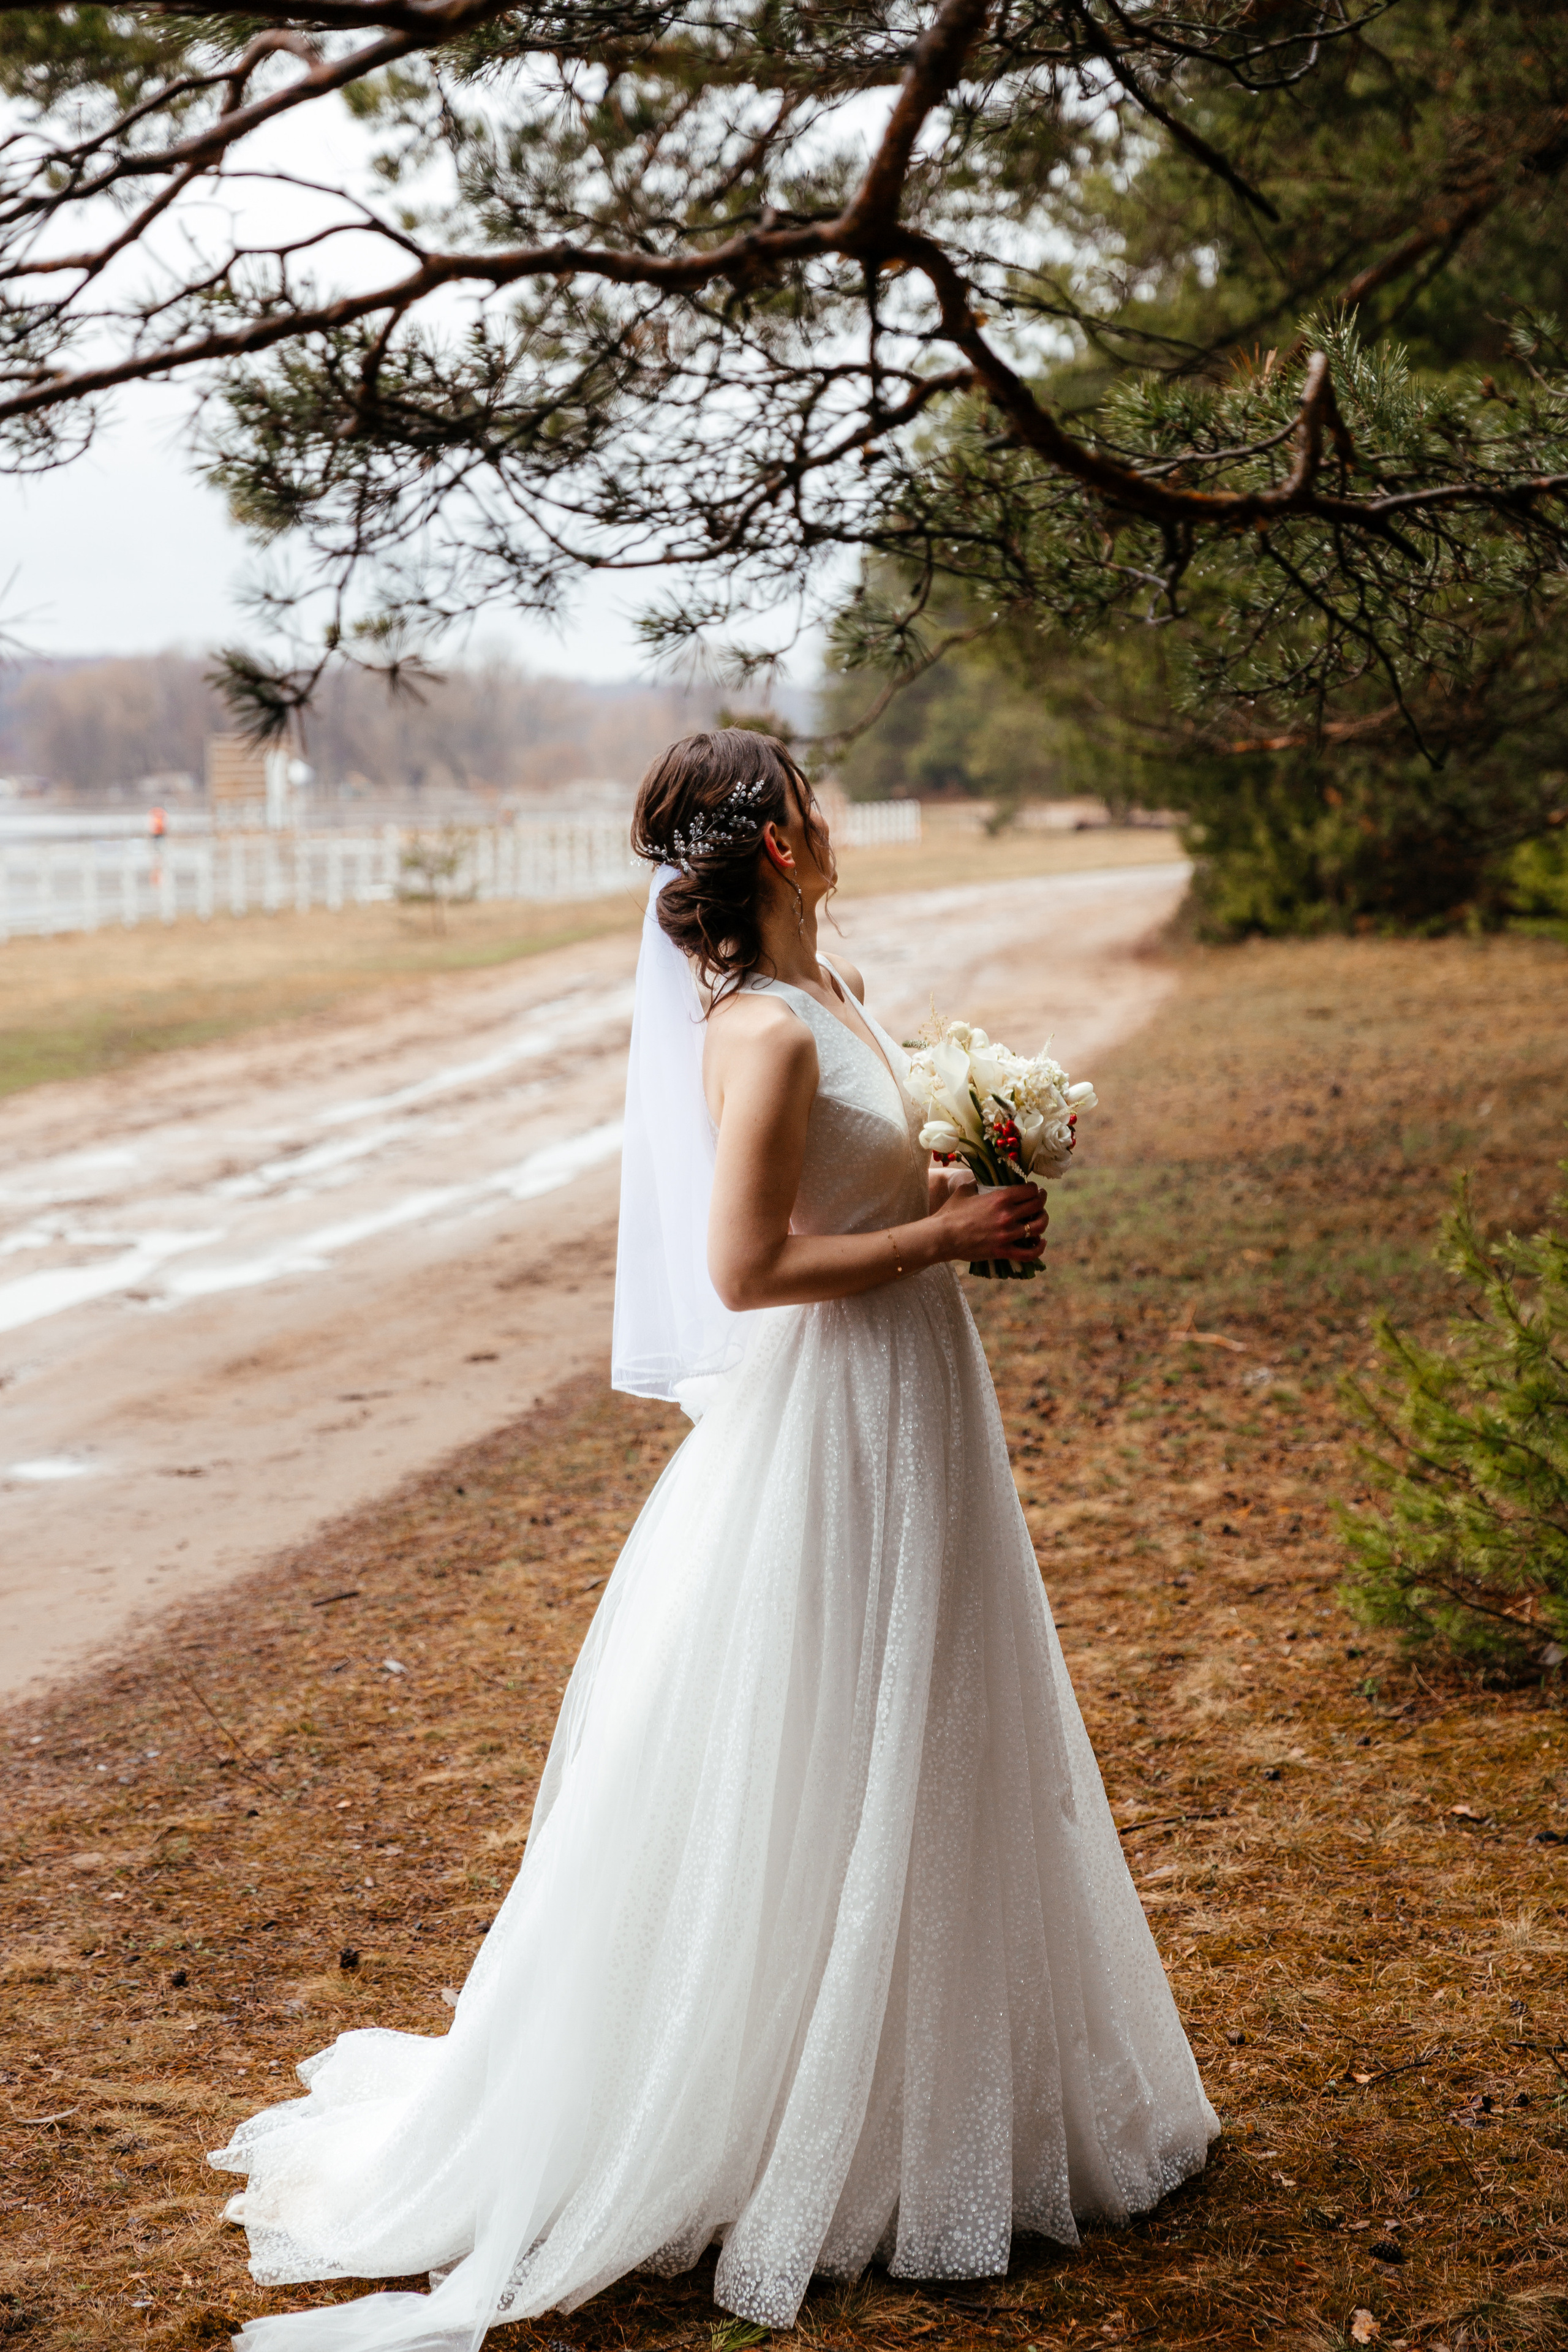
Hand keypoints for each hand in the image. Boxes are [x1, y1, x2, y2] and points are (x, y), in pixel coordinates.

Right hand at [929, 1177, 1046, 1265]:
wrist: (941, 1236)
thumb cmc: (950, 1212)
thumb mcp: (965, 1190)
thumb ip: (980, 1184)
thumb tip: (986, 1179)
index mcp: (1000, 1198)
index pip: (1030, 1190)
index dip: (1034, 1188)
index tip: (1032, 1190)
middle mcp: (1007, 1215)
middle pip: (1037, 1205)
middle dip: (1041, 1201)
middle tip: (1039, 1201)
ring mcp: (1006, 1234)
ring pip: (1038, 1227)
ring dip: (1042, 1221)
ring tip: (1039, 1219)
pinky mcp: (1002, 1251)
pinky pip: (1029, 1253)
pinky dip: (1039, 1248)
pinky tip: (1040, 1242)